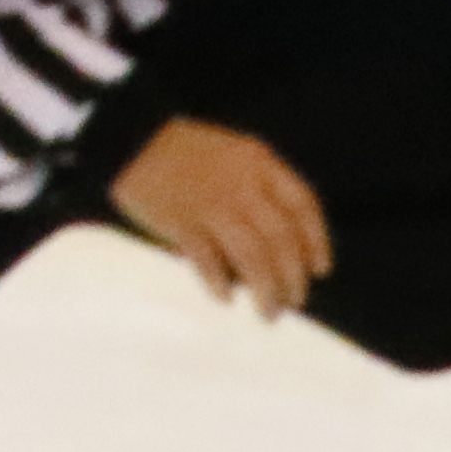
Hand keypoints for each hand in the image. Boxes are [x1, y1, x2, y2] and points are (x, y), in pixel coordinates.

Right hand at [109, 116, 331, 317]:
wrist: (129, 138)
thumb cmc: (186, 153)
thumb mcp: (234, 156)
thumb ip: (262, 189)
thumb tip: (289, 247)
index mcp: (258, 162)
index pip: (303, 206)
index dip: (316, 242)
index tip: (320, 270)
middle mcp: (240, 183)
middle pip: (281, 240)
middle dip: (293, 277)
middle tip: (294, 301)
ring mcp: (210, 203)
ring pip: (252, 257)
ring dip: (265, 291)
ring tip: (268, 313)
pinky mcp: (179, 220)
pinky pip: (207, 260)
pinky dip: (219, 283)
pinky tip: (225, 298)